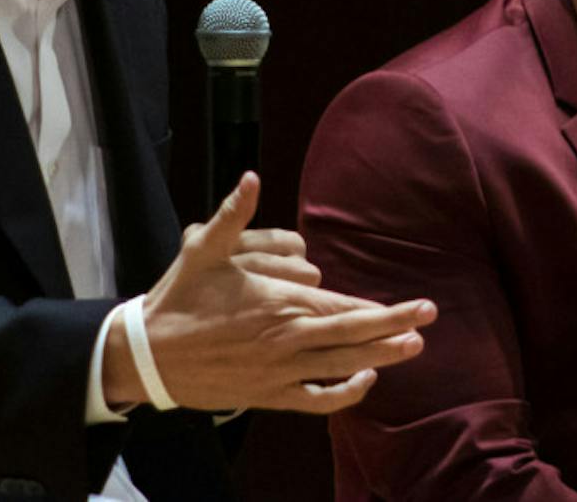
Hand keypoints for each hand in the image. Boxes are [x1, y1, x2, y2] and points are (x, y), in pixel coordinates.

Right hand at [103, 172, 435, 412]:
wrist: (149, 355)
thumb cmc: (179, 297)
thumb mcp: (203, 249)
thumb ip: (233, 214)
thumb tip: (251, 177)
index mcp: (278, 303)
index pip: (343, 307)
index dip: (383, 308)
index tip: (417, 305)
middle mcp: (287, 339)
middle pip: (353, 336)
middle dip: (395, 328)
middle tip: (428, 321)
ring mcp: (279, 372)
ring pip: (341, 367)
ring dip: (380, 358)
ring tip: (412, 348)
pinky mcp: (268, 395)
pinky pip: (315, 400)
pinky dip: (343, 394)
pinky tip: (363, 381)